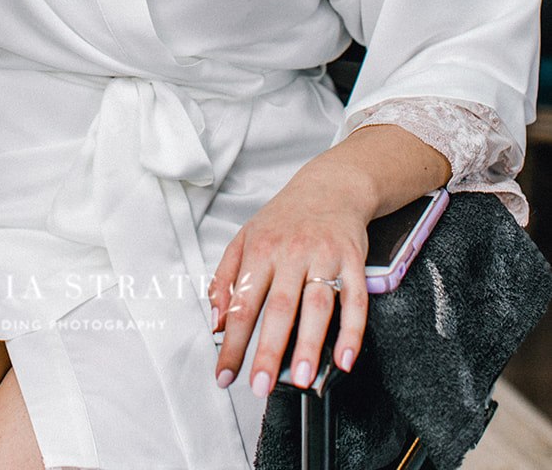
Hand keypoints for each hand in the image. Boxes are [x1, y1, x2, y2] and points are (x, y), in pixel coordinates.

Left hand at [208, 165, 369, 398]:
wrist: (330, 186)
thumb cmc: (284, 219)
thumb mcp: (244, 239)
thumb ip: (225, 280)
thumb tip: (216, 322)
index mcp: (260, 250)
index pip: (241, 303)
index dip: (231, 342)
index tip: (224, 374)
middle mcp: (291, 253)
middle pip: (279, 307)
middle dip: (269, 350)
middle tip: (261, 385)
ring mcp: (324, 257)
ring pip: (317, 305)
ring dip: (310, 344)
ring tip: (303, 379)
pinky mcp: (353, 261)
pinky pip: (355, 300)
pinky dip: (352, 331)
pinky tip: (345, 358)